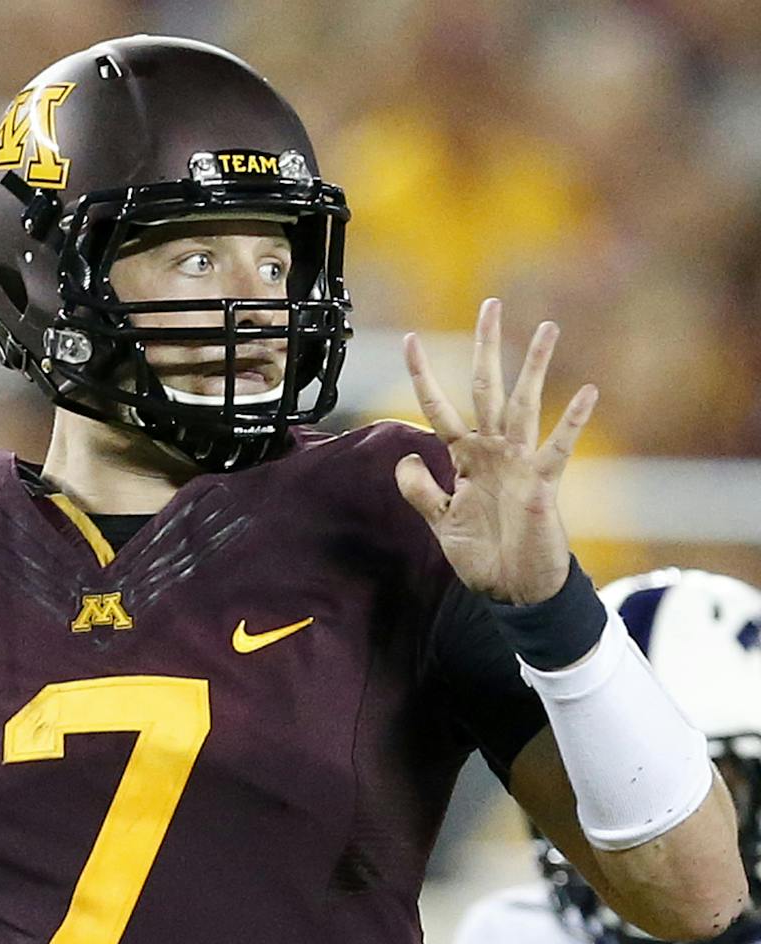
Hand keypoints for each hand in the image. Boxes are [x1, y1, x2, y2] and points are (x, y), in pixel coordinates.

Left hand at [395, 299, 597, 604]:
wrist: (514, 590)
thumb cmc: (483, 556)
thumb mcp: (440, 523)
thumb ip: (421, 491)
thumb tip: (403, 457)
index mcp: (466, 459)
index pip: (440, 409)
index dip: (424, 377)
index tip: (409, 340)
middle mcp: (494, 452)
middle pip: (487, 390)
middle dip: (487, 348)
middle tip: (491, 304)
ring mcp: (520, 465)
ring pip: (524, 406)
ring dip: (535, 368)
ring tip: (547, 328)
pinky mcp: (543, 485)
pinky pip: (558, 448)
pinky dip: (572, 422)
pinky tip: (587, 392)